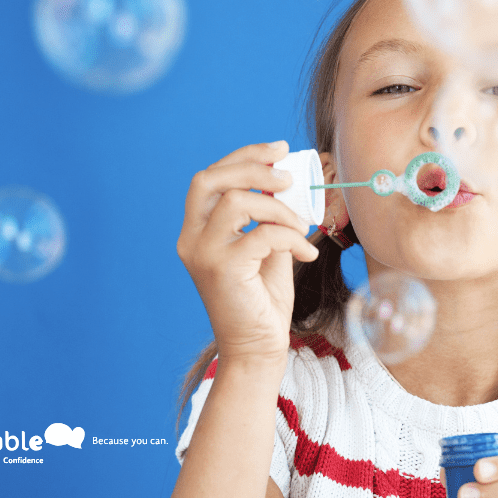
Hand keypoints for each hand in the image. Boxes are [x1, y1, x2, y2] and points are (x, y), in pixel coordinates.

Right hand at [176, 140, 319, 362]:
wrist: (258, 347)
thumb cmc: (263, 298)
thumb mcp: (266, 246)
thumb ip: (267, 215)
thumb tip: (287, 179)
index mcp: (197, 229)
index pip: (210, 178)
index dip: (243, 156)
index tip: (278, 149)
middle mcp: (191, 238)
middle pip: (211, 179)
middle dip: (253, 166)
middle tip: (289, 177)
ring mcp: (203, 254)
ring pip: (237, 202)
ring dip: (279, 208)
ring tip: (302, 226)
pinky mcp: (222, 269)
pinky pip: (262, 234)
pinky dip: (291, 237)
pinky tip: (306, 253)